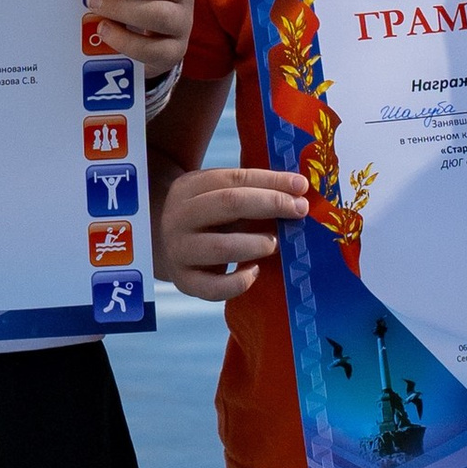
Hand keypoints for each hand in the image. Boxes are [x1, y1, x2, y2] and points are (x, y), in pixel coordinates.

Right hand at [153, 157, 309, 304]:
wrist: (165, 246)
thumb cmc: (206, 218)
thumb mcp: (214, 195)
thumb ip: (248, 191)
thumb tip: (298, 189)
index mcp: (188, 187)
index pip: (234, 179)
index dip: (271, 181)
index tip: (301, 185)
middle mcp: (179, 216)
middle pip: (228, 204)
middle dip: (270, 204)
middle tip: (299, 211)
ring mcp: (179, 251)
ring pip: (221, 247)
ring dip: (255, 244)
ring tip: (275, 243)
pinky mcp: (184, 282)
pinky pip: (214, 288)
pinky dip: (239, 282)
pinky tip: (255, 272)